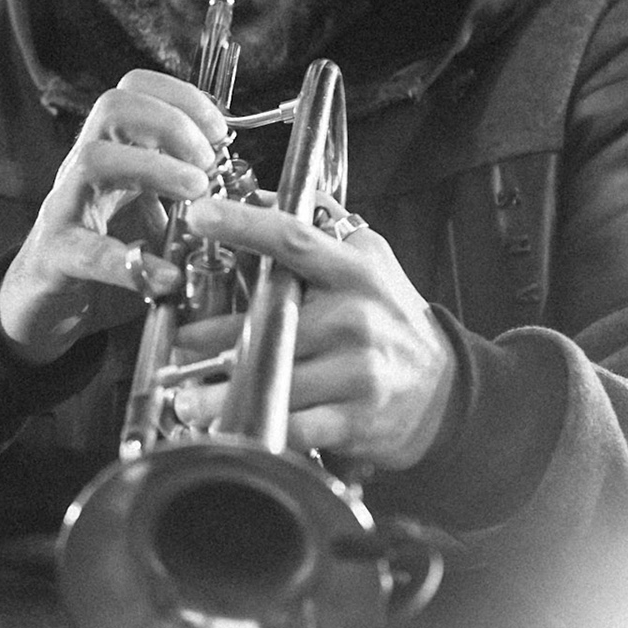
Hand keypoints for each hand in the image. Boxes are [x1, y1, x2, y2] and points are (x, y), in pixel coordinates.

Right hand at [0, 70, 225, 364]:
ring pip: (93, 159)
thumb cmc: (108, 256)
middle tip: (207, 160)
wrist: (46, 306)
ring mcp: (65, 208)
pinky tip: (168, 276)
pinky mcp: (56, 255)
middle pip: (112, 106)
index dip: (181, 97)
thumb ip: (187, 197)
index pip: (135, 91)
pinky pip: (88, 250)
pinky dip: (131, 263)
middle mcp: (85, 169)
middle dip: (169, 122)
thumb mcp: (153, 215)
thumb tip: (245, 186)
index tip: (220, 129)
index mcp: (113, 153)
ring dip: (153, 167)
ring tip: (194, 193)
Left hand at [174, 195, 457, 470]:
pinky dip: (257, 430)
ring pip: (273, 379)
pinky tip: (232, 430)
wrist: (446, 392)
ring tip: (188, 398)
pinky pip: (293, 426)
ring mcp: (356, 370)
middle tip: (181, 344)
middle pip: (269, 321)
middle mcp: (355, 317)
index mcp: (355, 272)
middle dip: (214, 337)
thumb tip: (264, 196)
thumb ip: (325, 230)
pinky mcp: (355, 418)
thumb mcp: (373, 265)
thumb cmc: (395, 325)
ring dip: (221, 395)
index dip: (244, 224)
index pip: (294, 240)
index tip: (199, 216)